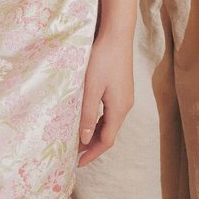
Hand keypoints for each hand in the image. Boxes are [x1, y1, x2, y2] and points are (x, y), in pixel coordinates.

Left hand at [76, 27, 133, 165]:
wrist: (117, 34)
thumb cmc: (102, 59)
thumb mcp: (90, 88)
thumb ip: (86, 114)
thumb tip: (83, 140)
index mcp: (119, 109)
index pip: (106, 141)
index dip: (92, 154)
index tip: (77, 163)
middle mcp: (125, 106)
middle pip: (109, 134)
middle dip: (92, 146)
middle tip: (73, 154)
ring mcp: (124, 97)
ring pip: (109, 123)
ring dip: (94, 133)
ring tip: (77, 139)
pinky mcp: (121, 89)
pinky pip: (110, 112)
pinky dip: (98, 121)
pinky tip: (87, 119)